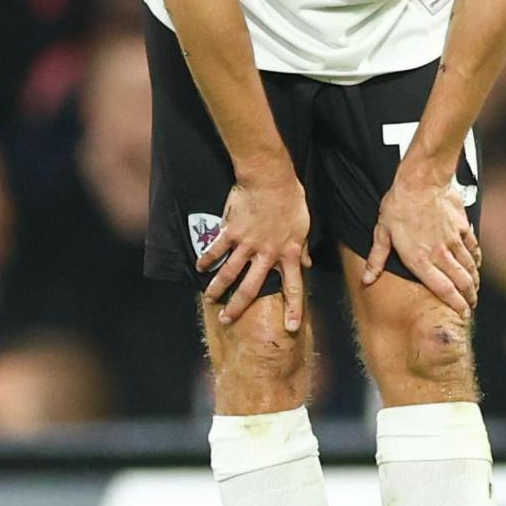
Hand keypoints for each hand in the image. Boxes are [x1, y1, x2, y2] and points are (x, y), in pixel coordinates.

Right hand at [199, 171, 311, 332]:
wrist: (269, 178)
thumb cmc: (290, 198)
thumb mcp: (303, 224)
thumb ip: (301, 247)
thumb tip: (306, 263)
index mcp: (288, 253)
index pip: (294, 286)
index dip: (293, 308)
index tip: (290, 326)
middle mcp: (267, 254)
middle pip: (251, 287)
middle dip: (238, 306)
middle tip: (227, 319)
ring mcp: (247, 244)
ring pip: (229, 272)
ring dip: (218, 288)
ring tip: (210, 299)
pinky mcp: (231, 231)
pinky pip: (216, 249)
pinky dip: (207, 259)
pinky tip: (200, 267)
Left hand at [365, 171, 480, 312]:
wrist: (422, 179)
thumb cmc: (399, 204)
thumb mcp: (382, 232)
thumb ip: (376, 259)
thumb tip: (367, 280)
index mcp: (420, 260)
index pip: (443, 290)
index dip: (455, 305)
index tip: (462, 314)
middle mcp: (440, 254)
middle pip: (461, 282)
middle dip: (468, 298)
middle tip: (471, 306)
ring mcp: (454, 240)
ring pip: (469, 267)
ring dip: (473, 281)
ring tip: (474, 290)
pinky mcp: (462, 227)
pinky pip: (473, 247)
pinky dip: (476, 259)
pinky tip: (477, 264)